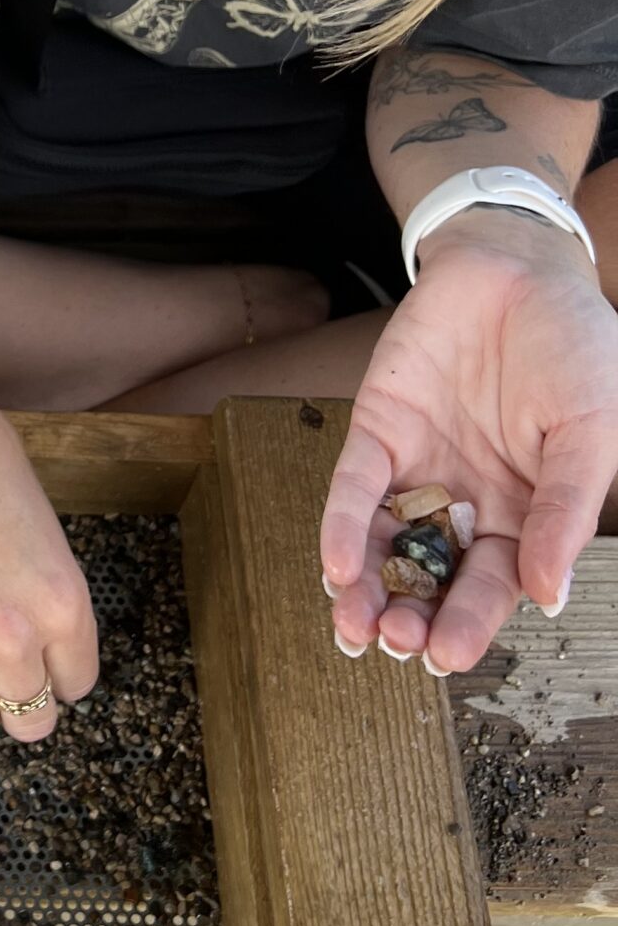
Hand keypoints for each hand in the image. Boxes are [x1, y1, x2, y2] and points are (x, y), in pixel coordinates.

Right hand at [0, 346, 99, 742]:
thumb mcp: (42, 530)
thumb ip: (43, 595)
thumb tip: (34, 639)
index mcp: (62, 604)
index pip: (76, 683)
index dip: (61, 674)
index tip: (48, 664)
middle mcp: (12, 636)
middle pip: (31, 721)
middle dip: (24, 705)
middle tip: (9, 681)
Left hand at [322, 212, 617, 671]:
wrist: (522, 266)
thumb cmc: (575, 349)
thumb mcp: (589, 433)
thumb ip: (563, 511)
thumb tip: (550, 595)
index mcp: (523, 513)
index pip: (492, 584)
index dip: (470, 623)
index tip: (448, 659)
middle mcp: (464, 501)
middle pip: (431, 575)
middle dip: (412, 616)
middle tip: (396, 646)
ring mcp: (418, 466)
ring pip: (381, 543)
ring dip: (366, 589)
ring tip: (354, 628)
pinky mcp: (377, 428)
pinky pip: (353, 486)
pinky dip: (341, 526)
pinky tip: (336, 566)